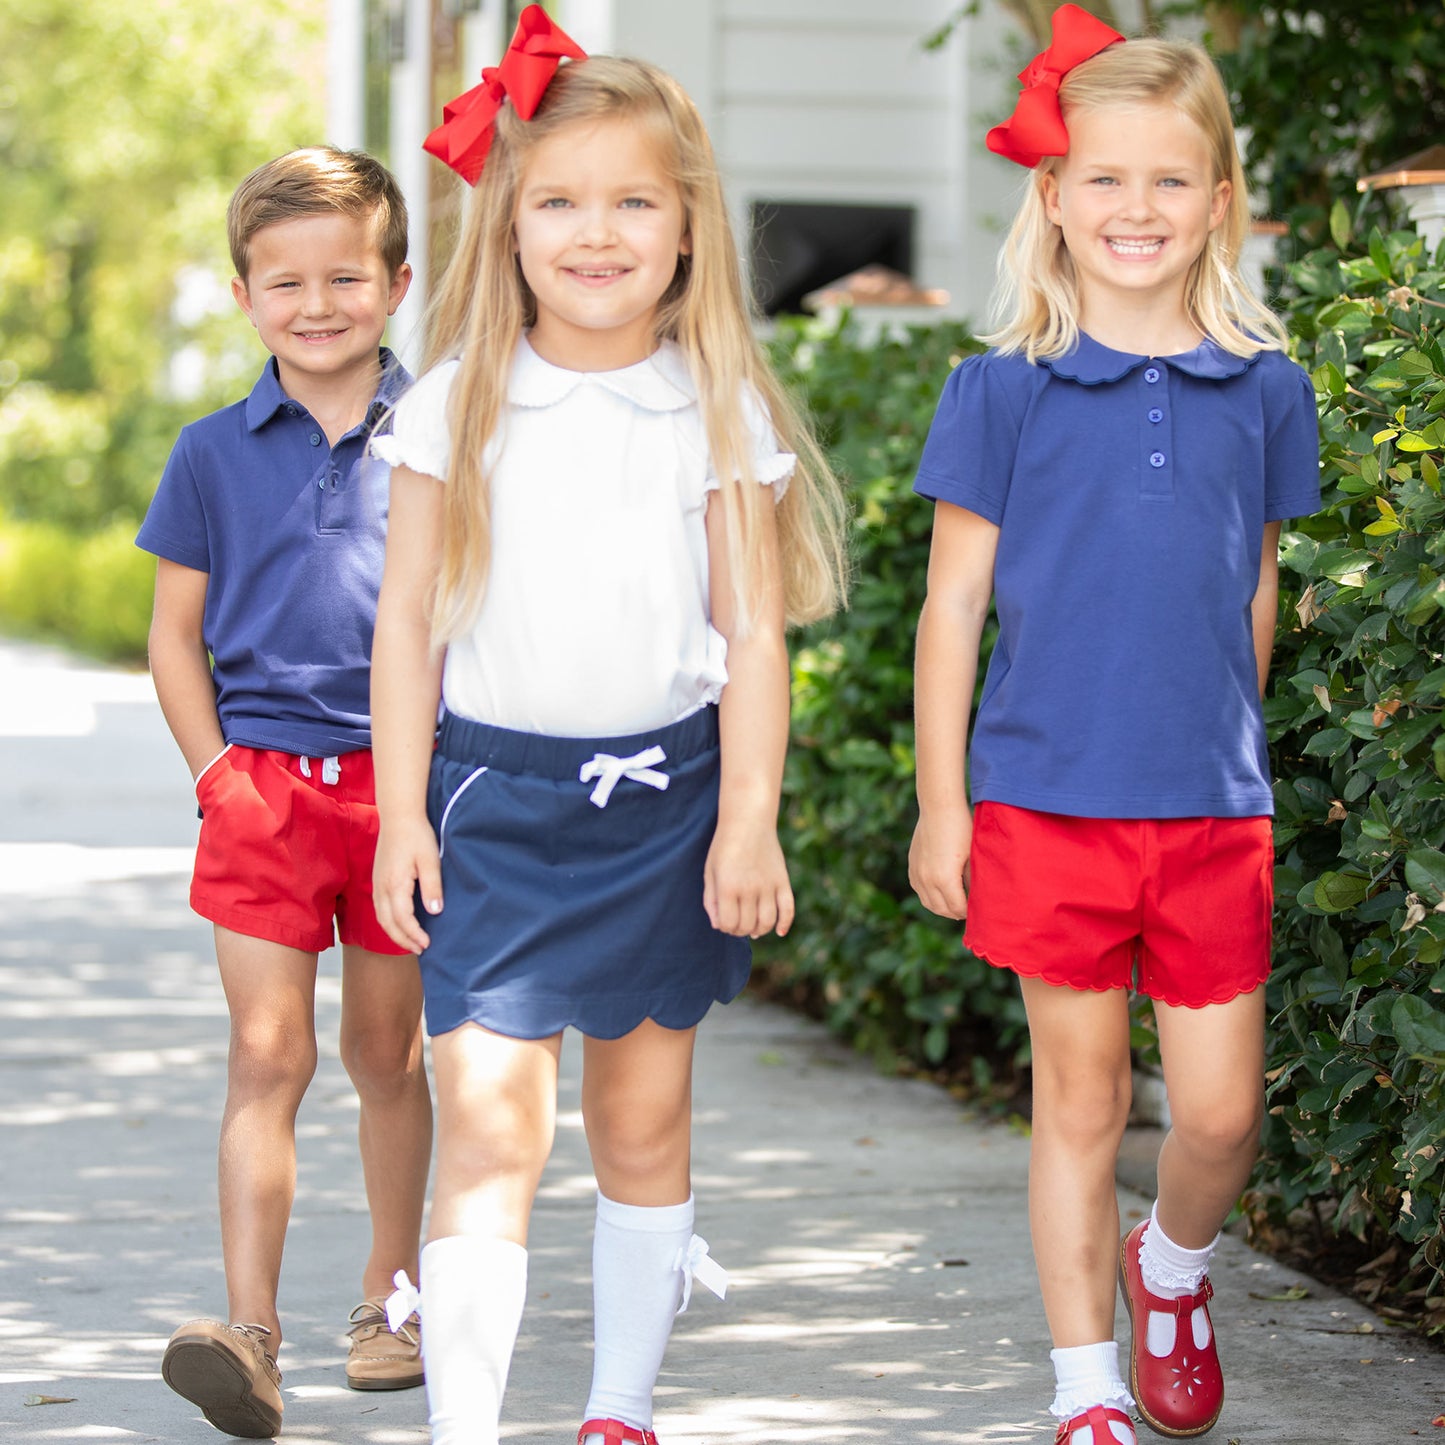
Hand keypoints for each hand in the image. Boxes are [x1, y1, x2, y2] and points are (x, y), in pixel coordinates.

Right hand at [373, 814, 442, 953]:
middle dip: (403, 940)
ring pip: (381, 918)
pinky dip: (389, 922)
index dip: (414, 935)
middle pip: (388, 924)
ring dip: (395, 933)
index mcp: (395, 884)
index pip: (403, 919)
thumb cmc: (416, 835)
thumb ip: (432, 887)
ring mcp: (377, 884)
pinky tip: (400, 924)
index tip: (427, 944)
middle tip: (420, 950)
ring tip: (411, 942)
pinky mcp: (377, 880)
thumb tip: (435, 911)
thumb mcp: (430, 860)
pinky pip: (380, 909)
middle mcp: (381, 888)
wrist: (399, 816)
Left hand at [704, 822, 795, 937]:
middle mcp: (749, 889)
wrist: (748, 821)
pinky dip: (785, 924)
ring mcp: (768, 885)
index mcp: (727, 887)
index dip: (725, 927)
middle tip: (737, 922)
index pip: (728, 924)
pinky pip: (788, 909)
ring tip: (753, 926)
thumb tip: (718, 926)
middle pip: (746, 925)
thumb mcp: (710, 871)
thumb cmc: (724, 846)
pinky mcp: (782, 881)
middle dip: (739, 930)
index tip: (724, 920)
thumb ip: (711, 900)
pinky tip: (779, 931)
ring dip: (759, 930)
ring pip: (767, 922)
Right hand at [909, 805, 972, 919]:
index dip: (969, 912)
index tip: (979, 911)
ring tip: (954, 905)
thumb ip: (974, 880)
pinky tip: (939, 891)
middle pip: (941, 910)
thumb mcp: (973, 856)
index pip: (958, 908)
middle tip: (968, 911)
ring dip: (941, 907)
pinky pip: (919, 889)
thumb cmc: (962, 829)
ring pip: (927, 902)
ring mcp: (916, 872)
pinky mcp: (912, 865)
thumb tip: (978, 897)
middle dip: (956, 913)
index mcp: (944, 879)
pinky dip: (929, 896)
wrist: (939, 807)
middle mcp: (927, 879)